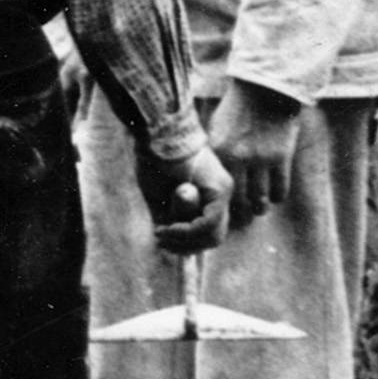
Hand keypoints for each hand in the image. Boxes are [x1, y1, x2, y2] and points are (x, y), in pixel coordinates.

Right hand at [139, 119, 233, 257]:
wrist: (158, 132)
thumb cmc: (153, 160)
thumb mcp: (158, 195)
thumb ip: (167, 216)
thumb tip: (167, 237)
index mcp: (211, 194)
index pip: (208, 230)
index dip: (187, 242)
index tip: (164, 241)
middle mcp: (223, 193)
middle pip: (215, 235)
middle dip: (189, 246)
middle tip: (165, 243)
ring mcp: (224, 191)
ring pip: (213, 233)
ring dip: (186, 239)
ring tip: (162, 233)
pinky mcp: (219, 189)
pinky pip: (207, 223)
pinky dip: (186, 231)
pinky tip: (167, 228)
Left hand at [200, 77, 308, 229]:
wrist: (265, 90)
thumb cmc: (238, 110)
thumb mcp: (217, 129)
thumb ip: (215, 154)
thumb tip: (210, 178)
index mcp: (217, 152)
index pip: (216, 189)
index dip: (218, 203)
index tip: (220, 209)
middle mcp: (237, 159)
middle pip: (238, 199)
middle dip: (240, 211)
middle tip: (242, 215)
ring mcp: (261, 160)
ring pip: (260, 200)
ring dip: (259, 207)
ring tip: (258, 208)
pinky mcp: (281, 159)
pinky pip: (279, 191)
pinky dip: (276, 197)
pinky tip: (273, 195)